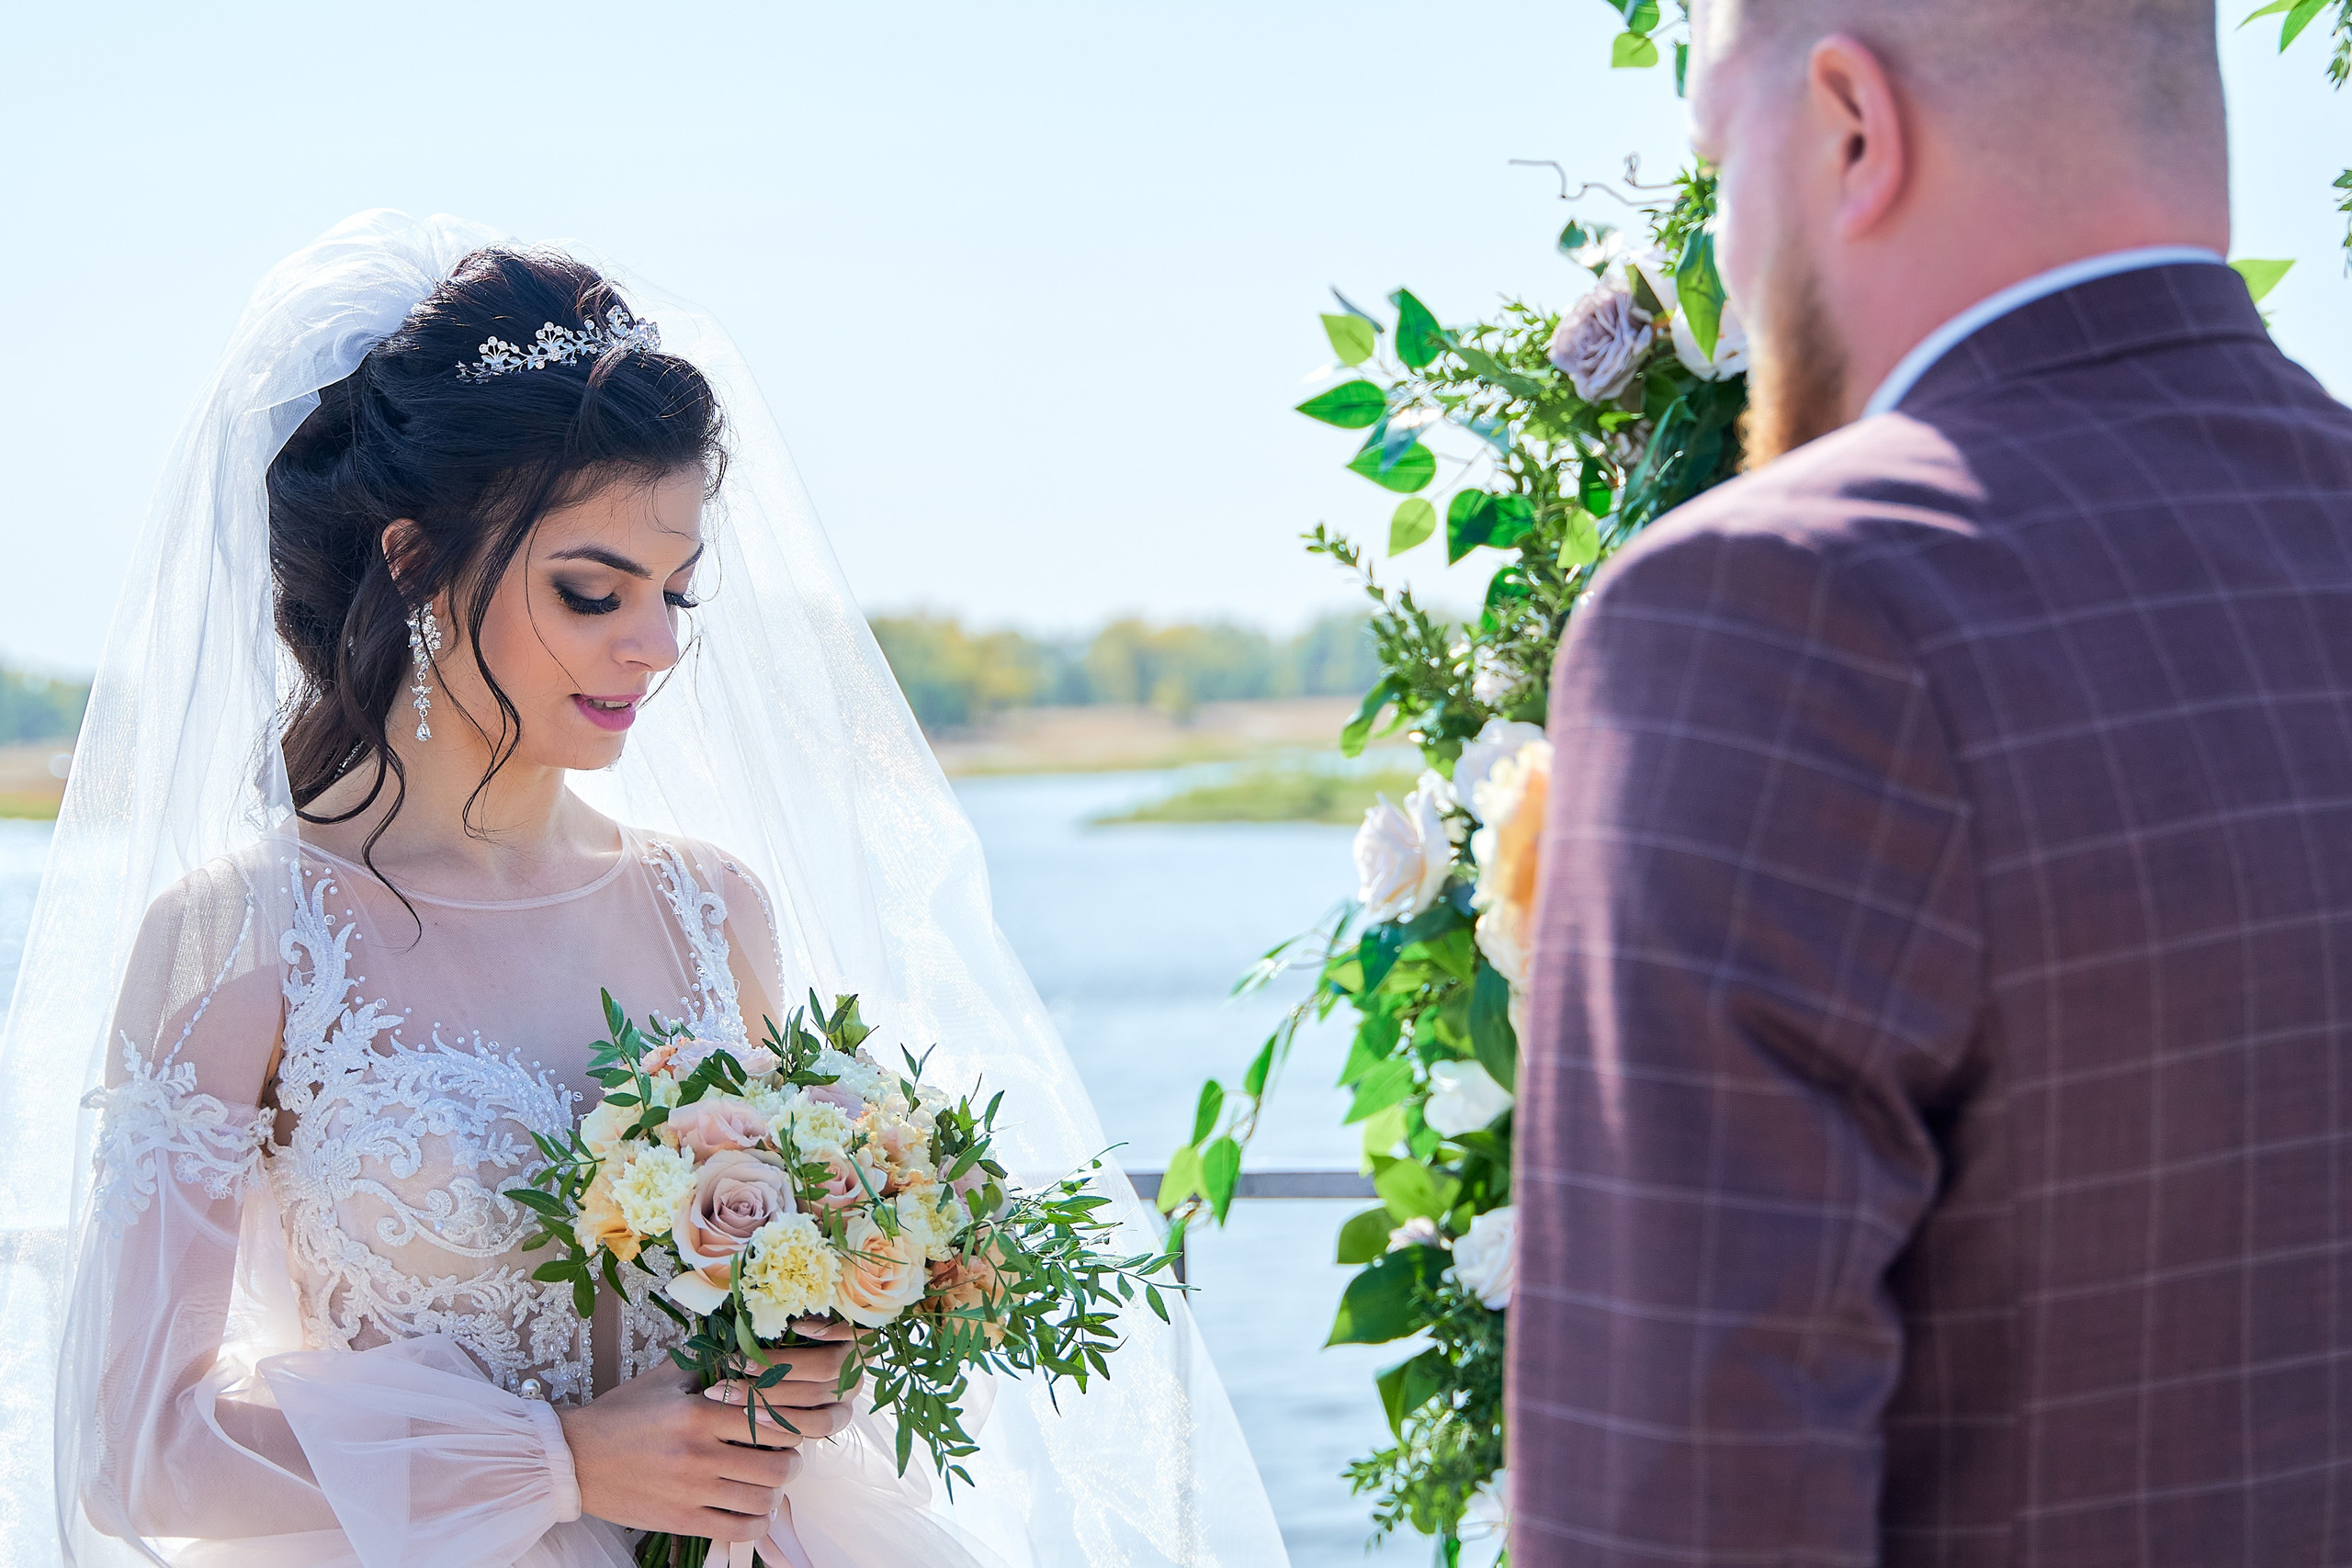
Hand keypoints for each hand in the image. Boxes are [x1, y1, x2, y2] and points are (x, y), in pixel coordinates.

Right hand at [558, 1330, 854, 1540]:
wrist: (575, 1459)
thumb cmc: (623, 1415)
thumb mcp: (666, 1379)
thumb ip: (711, 1367)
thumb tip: (753, 1348)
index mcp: (699, 1412)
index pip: (773, 1420)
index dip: (791, 1424)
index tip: (787, 1425)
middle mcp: (699, 1453)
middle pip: (778, 1465)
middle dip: (790, 1462)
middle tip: (783, 1456)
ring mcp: (691, 1491)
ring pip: (764, 1499)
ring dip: (775, 1492)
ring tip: (766, 1483)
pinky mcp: (681, 1521)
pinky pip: (739, 1530)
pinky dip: (756, 1522)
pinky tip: (751, 1510)